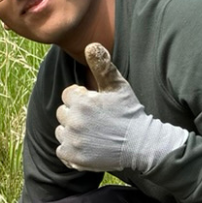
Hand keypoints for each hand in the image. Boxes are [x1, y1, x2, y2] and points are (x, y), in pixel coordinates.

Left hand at [54, 43, 185, 173]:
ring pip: (61, 131)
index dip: (82, 97)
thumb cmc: (129, 112)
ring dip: (72, 131)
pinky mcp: (73, 158)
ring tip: (92, 132)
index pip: (68, 94)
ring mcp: (72, 141)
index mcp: (81, 102)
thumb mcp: (117, 85)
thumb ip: (102, 65)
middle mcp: (73, 121)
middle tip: (96, 119)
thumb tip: (90, 44)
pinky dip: (71, 149)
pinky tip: (87, 145)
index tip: (96, 104)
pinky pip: (61, 150)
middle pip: (62, 113)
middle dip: (76, 113)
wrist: (140, 144)